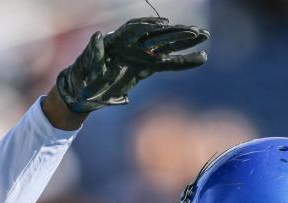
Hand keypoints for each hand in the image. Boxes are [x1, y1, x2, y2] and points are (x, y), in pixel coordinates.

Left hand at [56, 16, 209, 113]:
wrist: (82, 91)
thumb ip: (93, 51)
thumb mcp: (86, 64)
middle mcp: (133, 45)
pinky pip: (167, 64)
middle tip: (197, 32)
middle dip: (178, 33)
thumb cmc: (83, 75)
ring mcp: (141, 55)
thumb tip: (97, 35)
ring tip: (205, 37)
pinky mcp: (145, 68)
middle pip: (158, 36)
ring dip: (185, 43)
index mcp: (119, 40)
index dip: (152, 27)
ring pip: (167, 47)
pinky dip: (183, 62)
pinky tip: (200, 59)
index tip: (166, 25)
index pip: (139, 30)